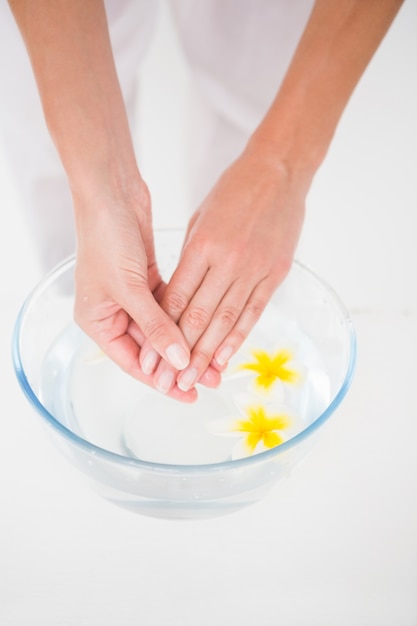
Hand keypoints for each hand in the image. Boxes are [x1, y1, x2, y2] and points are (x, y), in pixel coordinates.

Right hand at [72, 179, 196, 401]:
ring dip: (185, 341)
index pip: (133, 362)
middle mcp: (113, 313)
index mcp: (98, 322)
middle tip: (210, 377)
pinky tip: (205, 329)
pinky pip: (168, 308)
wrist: (111, 193)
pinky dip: (184, 318)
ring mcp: (131, 296)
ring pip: (162, 329)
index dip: (162, 379)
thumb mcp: (130, 290)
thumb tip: (180, 362)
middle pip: (151, 348)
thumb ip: (157, 328)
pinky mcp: (146, 279)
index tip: (189, 392)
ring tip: (213, 359)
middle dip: (179, 362)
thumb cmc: (107, 239)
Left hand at [140, 143, 307, 392]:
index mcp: (202, 245)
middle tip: (170, 382)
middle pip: (200, 317)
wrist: (278, 171)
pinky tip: (226, 358)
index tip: (153, 354)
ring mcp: (254, 268)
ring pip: (227, 320)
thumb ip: (190, 260)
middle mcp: (227, 261)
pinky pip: (254, 311)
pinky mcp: (275, 273)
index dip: (163, 331)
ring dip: (209, 354)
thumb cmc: (233, 191)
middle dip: (182, 353)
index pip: (178, 298)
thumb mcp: (199, 220)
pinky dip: (239, 337)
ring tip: (195, 380)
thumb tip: (179, 296)